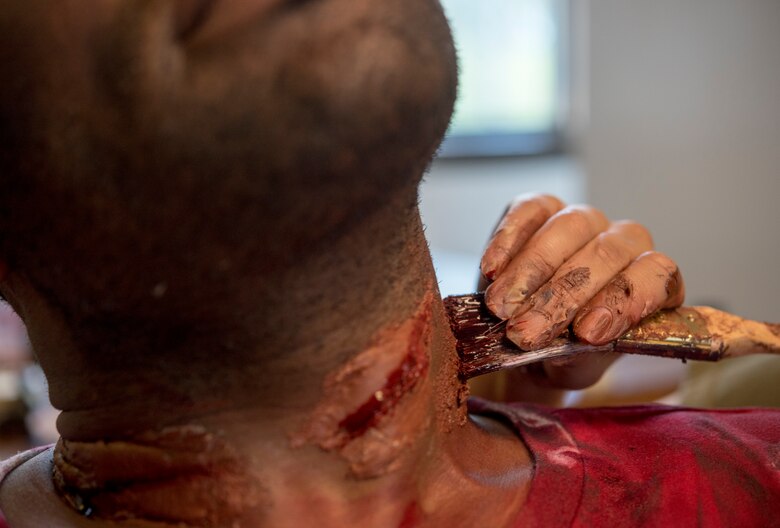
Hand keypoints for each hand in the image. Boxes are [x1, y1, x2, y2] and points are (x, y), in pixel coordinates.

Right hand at [478, 194, 684, 389]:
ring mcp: (584, 220)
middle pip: (606, 253)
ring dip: (530, 271)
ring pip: (569, 227)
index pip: (654, 275)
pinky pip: (530, 210)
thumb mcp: (575, 367)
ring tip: (501, 307)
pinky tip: (490, 270)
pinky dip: (508, 240)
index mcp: (650, 282)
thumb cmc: (560, 354)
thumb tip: (574, 341)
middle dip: (561, 296)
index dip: (623, 301)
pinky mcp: (541, 207)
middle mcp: (624, 243)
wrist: (522, 342)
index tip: (586, 335)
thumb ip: (581, 355)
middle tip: (525, 332)